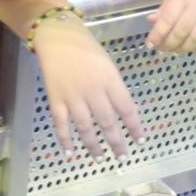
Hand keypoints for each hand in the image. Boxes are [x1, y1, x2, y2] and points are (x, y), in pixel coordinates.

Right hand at [33, 16, 141, 158]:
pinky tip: (71, 153)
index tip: (140, 141)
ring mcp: (73, 96)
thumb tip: (125, 111)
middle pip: (107, 123)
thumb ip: (115, 87)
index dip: (135, 127)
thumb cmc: (86, 48)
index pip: (127, 109)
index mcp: (109, 79)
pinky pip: (61, 124)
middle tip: (122, 156)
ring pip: (85, 128)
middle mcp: (93, 90)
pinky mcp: (55, 99)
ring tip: (101, 158)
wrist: (57, 36)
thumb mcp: (107, 64)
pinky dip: (65, 140)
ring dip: (93, 146)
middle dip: (116, 142)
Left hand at [146, 0, 195, 53]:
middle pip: (180, 32)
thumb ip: (166, 5)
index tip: (150, 43)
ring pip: (195, 39)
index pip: (167, 20)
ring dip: (183, 49)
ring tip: (175, 51)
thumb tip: (152, 21)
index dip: (157, 34)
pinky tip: (195, 50)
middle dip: (168, 44)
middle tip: (161, 49)